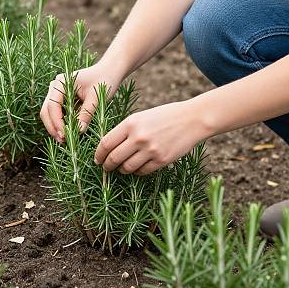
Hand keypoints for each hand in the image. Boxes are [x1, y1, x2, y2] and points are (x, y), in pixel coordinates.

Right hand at [40, 61, 122, 142]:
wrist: (109, 71)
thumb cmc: (104, 80)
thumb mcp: (96, 98)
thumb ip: (86, 113)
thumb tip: (78, 131)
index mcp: (62, 82)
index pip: (53, 105)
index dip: (56, 122)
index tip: (64, 135)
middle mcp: (56, 86)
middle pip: (46, 109)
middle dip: (53, 126)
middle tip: (62, 141)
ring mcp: (57, 92)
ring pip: (49, 112)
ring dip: (55, 126)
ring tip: (64, 139)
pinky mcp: (62, 98)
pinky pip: (56, 112)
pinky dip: (60, 122)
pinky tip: (67, 132)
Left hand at [93, 99, 208, 175]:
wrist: (191, 119)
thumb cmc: (164, 116)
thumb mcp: (141, 117)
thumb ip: (125, 131)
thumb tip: (109, 148)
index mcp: (130, 124)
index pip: (106, 143)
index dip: (98, 154)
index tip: (97, 159)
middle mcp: (138, 137)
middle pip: (114, 158)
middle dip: (107, 165)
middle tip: (106, 167)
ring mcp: (150, 150)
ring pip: (127, 168)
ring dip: (121, 170)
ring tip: (122, 168)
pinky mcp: (161, 160)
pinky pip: (142, 172)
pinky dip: (136, 172)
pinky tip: (137, 167)